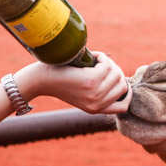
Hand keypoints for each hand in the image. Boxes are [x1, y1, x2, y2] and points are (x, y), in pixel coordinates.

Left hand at [15, 52, 132, 114]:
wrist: (40, 80)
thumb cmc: (58, 81)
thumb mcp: (81, 92)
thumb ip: (97, 91)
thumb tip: (118, 76)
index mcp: (96, 110)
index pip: (123, 106)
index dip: (126, 92)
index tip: (119, 80)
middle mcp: (97, 105)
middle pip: (122, 85)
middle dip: (116, 71)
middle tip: (102, 63)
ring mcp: (95, 94)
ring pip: (117, 74)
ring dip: (109, 62)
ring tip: (96, 59)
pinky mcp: (91, 81)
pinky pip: (107, 66)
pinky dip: (102, 57)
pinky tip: (93, 55)